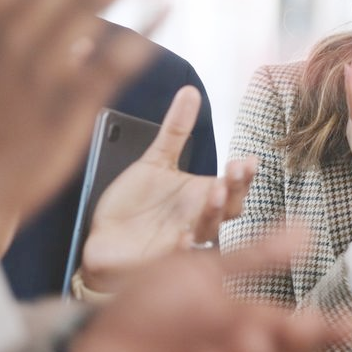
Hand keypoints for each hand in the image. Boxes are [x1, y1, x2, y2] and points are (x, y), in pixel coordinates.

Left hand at [65, 227, 351, 351]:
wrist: (93, 343)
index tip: (350, 326)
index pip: (295, 328)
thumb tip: (303, 231)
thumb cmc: (145, 306)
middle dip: (284, 343)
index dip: (324, 330)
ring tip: (225, 344)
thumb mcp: (202, 270)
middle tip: (271, 331)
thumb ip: (253, 257)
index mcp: (244, 320)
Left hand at [80, 86, 256, 292]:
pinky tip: (185, 237)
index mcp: (200, 196)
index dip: (243, 176)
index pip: (233, 186)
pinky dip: (183, 248)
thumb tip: (190, 90)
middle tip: (233, 173)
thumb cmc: (134, 204)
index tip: (248, 160)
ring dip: (212, 214)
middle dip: (234, 192)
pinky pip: (176, 258)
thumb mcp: (155, 161)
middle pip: (228, 210)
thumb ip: (175, 130)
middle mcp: (197, 220)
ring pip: (207, 232)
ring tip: (214, 193)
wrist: (103, 238)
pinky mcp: (158, 261)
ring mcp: (181, 242)